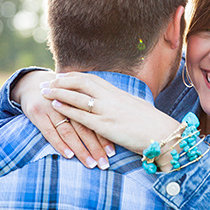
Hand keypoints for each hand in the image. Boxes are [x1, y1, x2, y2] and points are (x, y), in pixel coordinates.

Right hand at [14, 70, 113, 168]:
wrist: (31, 83)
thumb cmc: (59, 94)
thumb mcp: (74, 96)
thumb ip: (88, 109)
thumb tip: (109, 129)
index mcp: (79, 99)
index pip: (95, 120)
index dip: (104, 137)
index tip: (112, 153)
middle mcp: (67, 103)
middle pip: (84, 128)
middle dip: (95, 147)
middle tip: (104, 164)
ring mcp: (52, 108)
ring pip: (69, 132)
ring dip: (80, 149)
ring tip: (91, 164)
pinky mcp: (38, 113)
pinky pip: (50, 132)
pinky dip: (60, 144)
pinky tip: (69, 155)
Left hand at [41, 72, 181, 155]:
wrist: (164, 134)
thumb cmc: (152, 125)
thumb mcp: (135, 109)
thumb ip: (122, 105)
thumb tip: (117, 105)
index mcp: (118, 93)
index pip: (92, 79)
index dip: (75, 77)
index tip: (62, 76)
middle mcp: (111, 98)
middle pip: (81, 82)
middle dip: (62, 81)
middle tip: (47, 81)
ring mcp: (107, 110)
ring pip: (77, 96)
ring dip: (58, 92)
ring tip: (44, 91)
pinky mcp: (106, 126)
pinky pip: (81, 114)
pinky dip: (66, 109)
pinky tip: (55, 107)